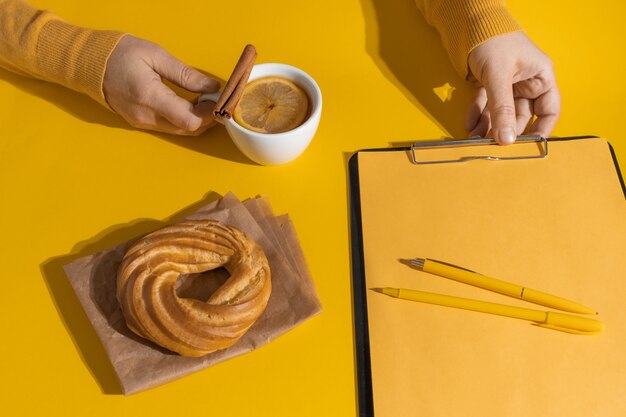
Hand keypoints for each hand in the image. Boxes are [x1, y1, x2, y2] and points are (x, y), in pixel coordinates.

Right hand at [103, 35, 219, 135]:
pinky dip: (184, 120)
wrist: (91, 63)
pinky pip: (170, 128)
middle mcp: (146, 116)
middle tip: (213, 98)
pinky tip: (189, 104)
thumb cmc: (123, 54)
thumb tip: (212, 87)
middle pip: (188, 129)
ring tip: (203, 100)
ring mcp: (142, 123)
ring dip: (197, 119)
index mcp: (150, 97)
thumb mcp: (156, 56)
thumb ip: (186, 75)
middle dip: (207, 117)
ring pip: (180, 131)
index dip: (209, 114)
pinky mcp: (141, 124)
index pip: (189, 120)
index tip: (218, 99)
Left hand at [466, 32, 559, 144]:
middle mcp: (526, 82)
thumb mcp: (499, 76)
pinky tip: (469, 124)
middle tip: (493, 146)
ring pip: (500, 112)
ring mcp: (507, 84)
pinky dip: (477, 114)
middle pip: (520, 115)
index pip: (549, 110)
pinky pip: (485, 104)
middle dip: (506, 130)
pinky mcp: (489, 84)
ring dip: (488, 126)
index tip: (528, 146)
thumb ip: (502, 109)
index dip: (541, 129)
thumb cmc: (493, 40)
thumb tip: (506, 139)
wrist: (468, 23)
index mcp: (540, 76)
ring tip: (475, 139)